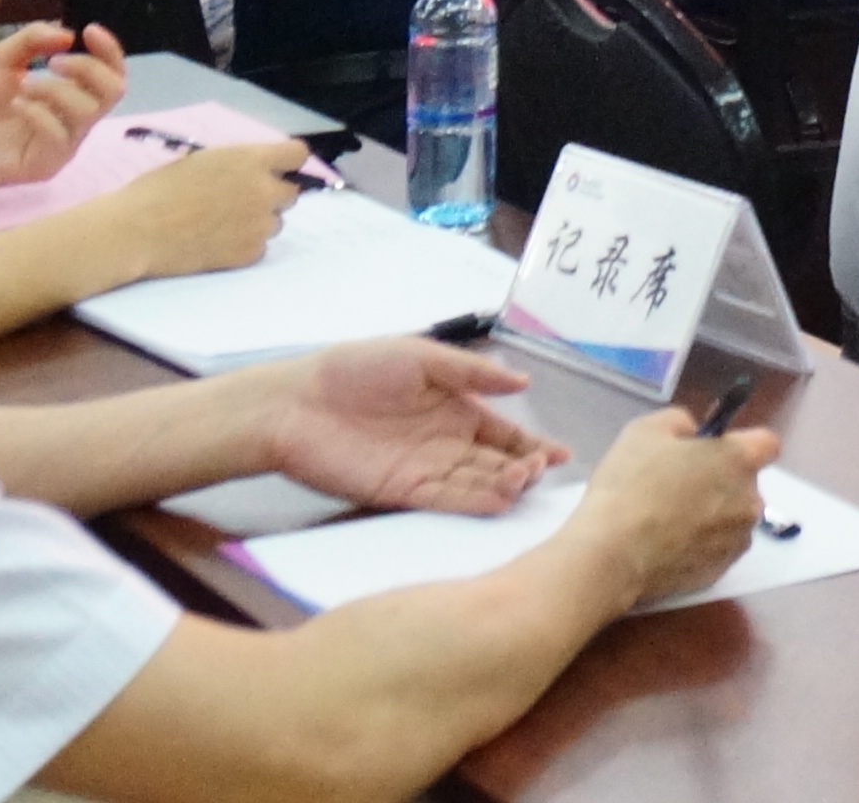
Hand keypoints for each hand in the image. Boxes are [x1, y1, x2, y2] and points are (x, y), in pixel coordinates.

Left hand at [0, 22, 130, 193]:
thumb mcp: (3, 58)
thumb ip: (33, 38)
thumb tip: (69, 35)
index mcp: (72, 98)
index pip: (112, 75)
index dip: (110, 51)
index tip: (88, 30)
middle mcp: (75, 123)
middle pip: (114, 92)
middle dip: (87, 68)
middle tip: (52, 62)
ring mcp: (63, 147)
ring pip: (88, 112)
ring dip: (56, 89)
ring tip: (24, 85)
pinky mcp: (45, 166)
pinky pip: (59, 136)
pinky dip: (39, 112)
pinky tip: (16, 106)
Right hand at [71, 137, 309, 284]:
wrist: (138, 230)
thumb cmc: (160, 190)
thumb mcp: (203, 161)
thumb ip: (237, 165)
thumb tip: (253, 170)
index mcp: (251, 160)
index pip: (298, 154)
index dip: (287, 162)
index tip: (276, 170)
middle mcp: (264, 190)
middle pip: (291, 192)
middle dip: (272, 195)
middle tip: (242, 202)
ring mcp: (260, 224)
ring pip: (276, 222)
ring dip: (258, 222)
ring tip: (222, 225)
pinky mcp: (251, 253)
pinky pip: (260, 247)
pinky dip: (245, 245)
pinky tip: (217, 243)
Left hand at [258, 341, 565, 515]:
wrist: (296, 404)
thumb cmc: (355, 370)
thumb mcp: (420, 356)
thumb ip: (471, 373)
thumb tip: (523, 383)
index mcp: (455, 410)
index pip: (504, 433)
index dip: (533, 444)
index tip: (562, 455)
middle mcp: (447, 444)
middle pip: (496, 463)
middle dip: (525, 468)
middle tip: (542, 470)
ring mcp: (426, 470)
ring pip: (477, 484)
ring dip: (504, 485)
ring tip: (526, 482)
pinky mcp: (403, 492)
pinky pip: (446, 500)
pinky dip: (474, 502)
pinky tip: (499, 500)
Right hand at [568, 407, 778, 603]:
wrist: (612, 554)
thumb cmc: (630, 485)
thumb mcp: (647, 430)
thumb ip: (682, 423)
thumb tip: (695, 435)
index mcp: (739, 460)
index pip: (767, 443)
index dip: (740, 443)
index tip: (711, 450)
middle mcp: (750, 501)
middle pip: (745, 483)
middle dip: (721, 481)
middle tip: (678, 485)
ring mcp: (737, 541)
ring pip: (732, 519)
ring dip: (713, 515)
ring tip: (668, 520)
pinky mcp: (720, 572)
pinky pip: (717, 549)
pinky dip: (700, 545)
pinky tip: (666, 545)